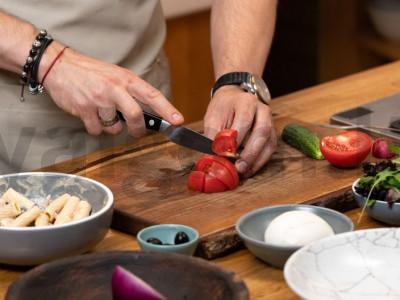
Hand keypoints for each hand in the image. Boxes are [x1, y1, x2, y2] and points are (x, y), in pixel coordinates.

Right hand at [41, 43, 183, 135]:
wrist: (58, 65)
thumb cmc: (90, 72)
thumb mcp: (115, 75)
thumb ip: (131, 92)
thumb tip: (149, 114)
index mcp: (126, 79)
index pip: (152, 95)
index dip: (167, 109)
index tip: (178, 121)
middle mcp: (114, 88)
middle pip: (135, 116)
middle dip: (139, 130)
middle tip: (138, 132)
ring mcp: (98, 99)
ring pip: (114, 127)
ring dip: (111, 127)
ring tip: (103, 113)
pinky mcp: (83, 109)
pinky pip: (96, 130)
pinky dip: (95, 128)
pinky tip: (90, 115)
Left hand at [204, 85, 276, 176]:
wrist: (233, 99)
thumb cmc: (223, 108)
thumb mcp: (213, 118)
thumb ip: (213, 136)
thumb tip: (212, 157)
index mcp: (246, 102)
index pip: (244, 121)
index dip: (236, 139)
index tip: (226, 154)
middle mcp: (262, 110)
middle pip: (262, 131)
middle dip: (250, 153)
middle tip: (239, 167)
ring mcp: (270, 122)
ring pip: (269, 143)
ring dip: (257, 160)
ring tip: (244, 172)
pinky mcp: (272, 133)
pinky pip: (270, 149)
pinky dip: (260, 161)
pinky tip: (249, 169)